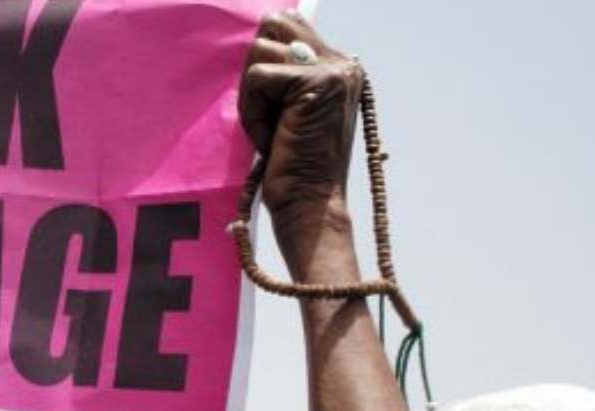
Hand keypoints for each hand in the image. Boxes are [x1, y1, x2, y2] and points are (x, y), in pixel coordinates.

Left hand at [239, 13, 361, 238]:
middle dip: (256, 69)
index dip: (265, 59)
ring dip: (253, 98)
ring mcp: (333, 71)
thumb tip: (258, 42)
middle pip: (274, 23)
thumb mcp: (289, 111)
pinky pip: (256, 77)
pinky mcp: (315, 82)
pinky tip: (270, 138)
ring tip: (271, 130)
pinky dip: (252, 111)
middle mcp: (342, 63)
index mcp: (339, 67)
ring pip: (260, 50)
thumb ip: (283, 75)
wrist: (308, 204)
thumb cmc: (292, 165)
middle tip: (267, 114)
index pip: (290, 23)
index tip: (270, 104)